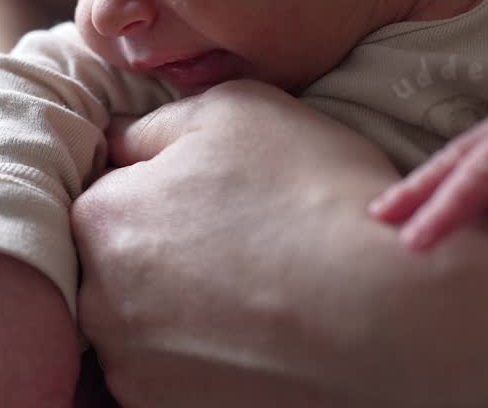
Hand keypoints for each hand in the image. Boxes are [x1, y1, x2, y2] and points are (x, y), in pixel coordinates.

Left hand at [74, 81, 439, 407]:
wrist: (388, 313)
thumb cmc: (311, 195)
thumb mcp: (236, 110)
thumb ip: (158, 124)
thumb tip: (122, 142)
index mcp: (103, 218)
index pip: (108, 196)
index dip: (164, 189)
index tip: (220, 195)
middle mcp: (100, 302)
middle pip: (120, 266)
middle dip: (167, 252)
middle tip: (245, 243)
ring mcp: (135, 371)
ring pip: (147, 327)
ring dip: (187, 311)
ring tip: (263, 293)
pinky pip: (179, 377)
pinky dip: (213, 360)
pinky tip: (265, 340)